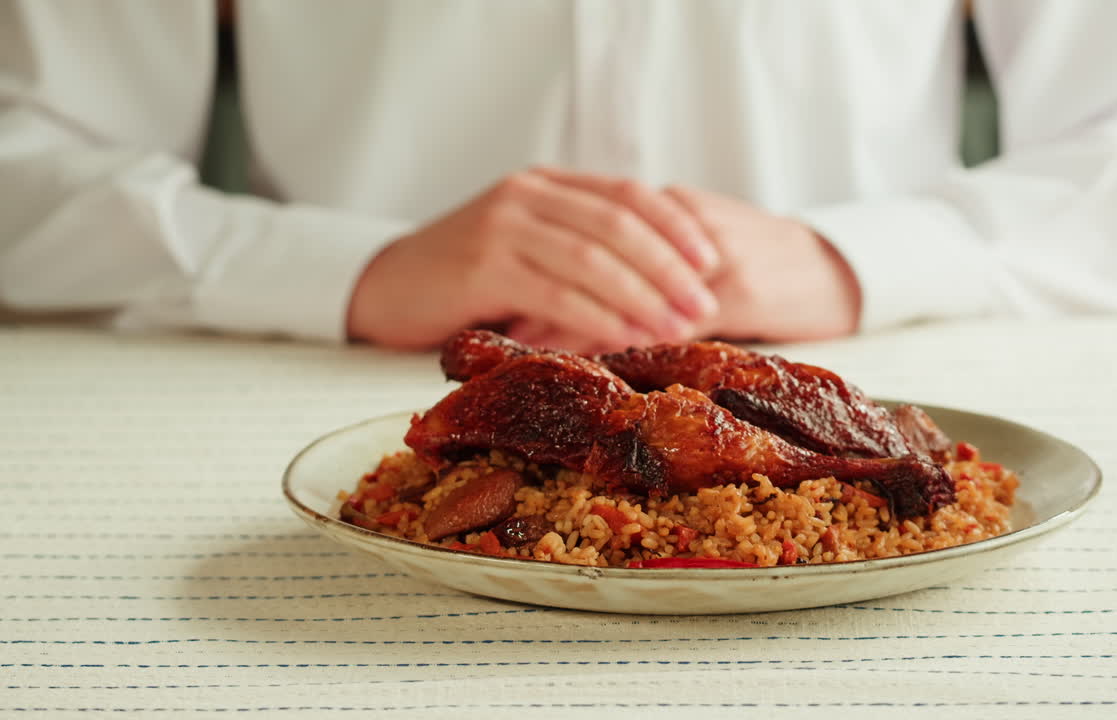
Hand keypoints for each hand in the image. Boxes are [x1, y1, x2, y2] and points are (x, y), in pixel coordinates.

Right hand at [346, 169, 719, 350]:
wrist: (385, 286)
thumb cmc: (464, 277)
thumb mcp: (525, 246)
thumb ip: (577, 246)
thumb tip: (657, 281)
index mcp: (546, 185)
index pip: (627, 195)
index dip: (675, 227)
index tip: (712, 262)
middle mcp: (527, 196)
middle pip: (618, 224)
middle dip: (669, 267)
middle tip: (706, 305)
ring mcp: (503, 227)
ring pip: (593, 258)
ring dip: (643, 296)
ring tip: (677, 327)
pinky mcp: (482, 267)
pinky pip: (556, 294)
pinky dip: (597, 318)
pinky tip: (626, 338)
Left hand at [508, 172, 861, 347]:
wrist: (832, 269)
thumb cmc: (759, 263)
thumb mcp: (698, 248)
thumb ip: (646, 256)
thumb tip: (578, 285)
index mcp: (668, 207)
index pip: (593, 232)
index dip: (544, 264)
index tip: (498, 292)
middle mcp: (681, 224)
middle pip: (598, 256)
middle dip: (543, 293)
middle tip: (496, 325)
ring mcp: (709, 256)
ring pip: (627, 289)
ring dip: (574, 321)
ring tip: (526, 352)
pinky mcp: (735, 292)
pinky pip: (669, 320)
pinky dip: (628, 340)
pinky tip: (595, 364)